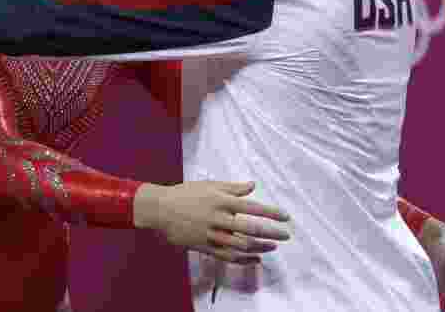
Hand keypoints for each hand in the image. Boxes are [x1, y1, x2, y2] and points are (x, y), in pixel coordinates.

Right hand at [135, 181, 290, 263]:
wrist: (159, 209)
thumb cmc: (185, 194)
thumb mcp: (208, 185)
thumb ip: (232, 188)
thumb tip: (253, 185)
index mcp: (220, 201)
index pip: (252, 208)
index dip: (271, 213)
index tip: (285, 217)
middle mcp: (217, 218)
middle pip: (250, 229)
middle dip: (271, 233)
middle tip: (285, 235)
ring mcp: (211, 234)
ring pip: (241, 245)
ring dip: (260, 247)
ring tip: (272, 246)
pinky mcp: (204, 246)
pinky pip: (228, 256)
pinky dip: (244, 259)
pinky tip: (255, 259)